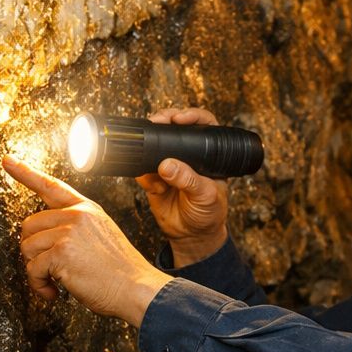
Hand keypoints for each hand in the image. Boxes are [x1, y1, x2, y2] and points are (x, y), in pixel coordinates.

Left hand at [3, 156, 169, 326]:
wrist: (137, 289)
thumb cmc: (121, 272)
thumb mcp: (102, 237)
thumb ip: (76, 229)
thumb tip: (45, 238)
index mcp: (87, 209)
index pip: (51, 185)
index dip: (25, 172)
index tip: (8, 160)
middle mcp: (77, 216)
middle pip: (29, 224)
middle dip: (33, 250)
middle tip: (48, 268)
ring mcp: (69, 232)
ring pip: (27, 247)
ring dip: (35, 270)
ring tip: (54, 281)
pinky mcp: (61, 252)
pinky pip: (33, 269)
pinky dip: (39, 285)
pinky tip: (54, 291)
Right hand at [136, 107, 229, 265]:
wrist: (192, 235)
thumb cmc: (209, 213)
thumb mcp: (206, 196)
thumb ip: (189, 180)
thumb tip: (167, 165)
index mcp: (208, 154)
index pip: (204, 125)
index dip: (193, 116)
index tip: (181, 119)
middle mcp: (188, 155)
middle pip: (175, 127)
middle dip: (165, 120)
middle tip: (158, 121)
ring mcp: (169, 164)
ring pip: (155, 144)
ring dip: (150, 145)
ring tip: (151, 153)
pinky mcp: (153, 178)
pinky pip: (142, 170)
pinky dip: (143, 175)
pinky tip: (156, 188)